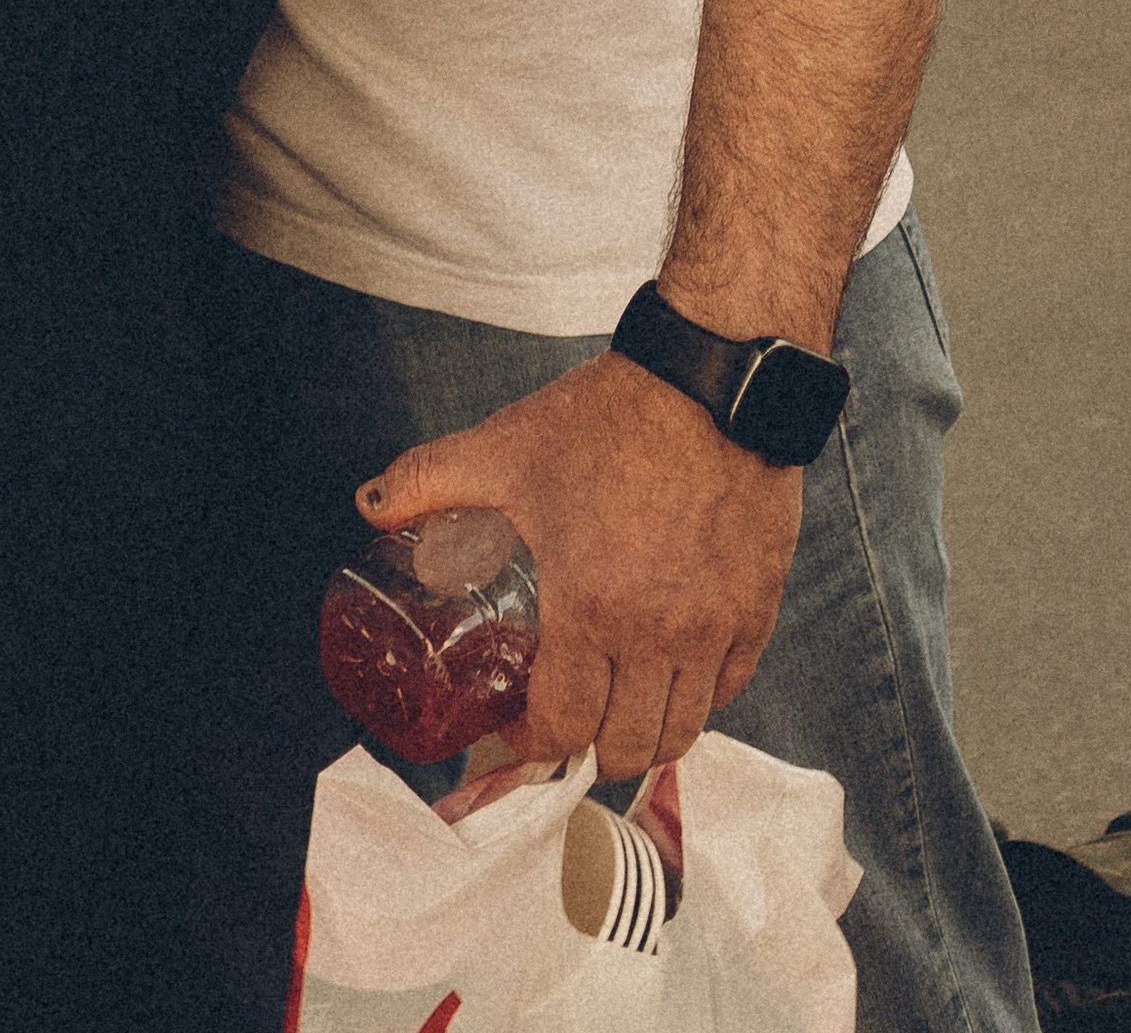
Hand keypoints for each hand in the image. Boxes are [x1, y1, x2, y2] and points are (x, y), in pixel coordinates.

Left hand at [356, 350, 803, 780]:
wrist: (708, 378)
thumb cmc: (610, 417)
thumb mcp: (507, 447)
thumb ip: (429, 479)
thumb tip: (372, 506)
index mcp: (592, 609)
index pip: (564, 728)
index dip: (532, 743)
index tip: (516, 729)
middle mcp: (660, 635)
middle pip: (627, 749)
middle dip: (588, 751)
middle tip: (565, 722)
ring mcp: (716, 627)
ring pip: (685, 730)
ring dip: (645, 733)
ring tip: (617, 707)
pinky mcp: (758, 608)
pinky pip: (731, 686)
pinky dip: (699, 695)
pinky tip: (671, 670)